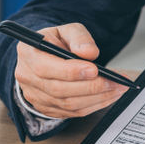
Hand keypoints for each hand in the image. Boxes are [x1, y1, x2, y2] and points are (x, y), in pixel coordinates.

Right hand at [14, 23, 128, 117]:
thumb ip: (79, 38)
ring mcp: (35, 96)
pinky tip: (108, 97)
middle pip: (59, 90)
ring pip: (68, 104)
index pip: (45, 68)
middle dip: (91, 87)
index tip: (95, 69)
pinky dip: (93, 106)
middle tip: (115, 82)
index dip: (72, 71)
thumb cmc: (55, 42)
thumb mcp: (66, 30)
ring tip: (117, 89)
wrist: (44, 56)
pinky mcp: (46, 108)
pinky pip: (72, 112)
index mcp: (28, 53)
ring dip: (97, 98)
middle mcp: (27, 77)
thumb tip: (90, 53)